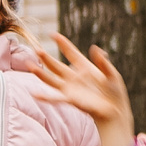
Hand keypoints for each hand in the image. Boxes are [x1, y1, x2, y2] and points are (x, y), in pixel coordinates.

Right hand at [15, 34, 136, 145]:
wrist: (115, 111)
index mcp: (85, 68)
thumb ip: (103, 63)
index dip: (63, 43)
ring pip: (51, 80)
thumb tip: (95, 48)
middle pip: (56, 65)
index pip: (71, 52)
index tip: (53, 34)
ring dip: (40, 73)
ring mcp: (71, 88)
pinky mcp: (71, 100)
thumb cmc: (115, 93)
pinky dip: (45, 97)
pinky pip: (56, 98)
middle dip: (46, 58)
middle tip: (36, 49)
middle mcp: (74, 77)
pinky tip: (35, 94)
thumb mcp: (112, 75)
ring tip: (29, 65)